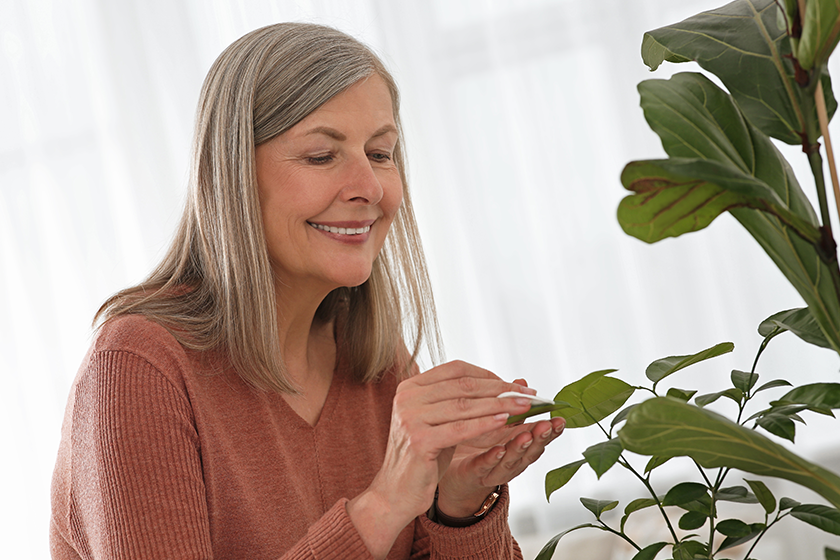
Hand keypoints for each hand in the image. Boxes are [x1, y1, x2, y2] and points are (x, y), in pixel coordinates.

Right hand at [347, 361, 532, 557]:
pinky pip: (460, 428)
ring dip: (499, 405)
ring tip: (523, 407)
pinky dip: (485, 423)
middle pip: (463, 385)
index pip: (456, 370)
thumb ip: (466, 401)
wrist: (395, 491)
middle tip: (527, 394)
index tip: (514, 384)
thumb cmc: (423, 455)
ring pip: (465, 405)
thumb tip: (512, 384)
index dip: (488, 375)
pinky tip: (504, 422)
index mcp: (410, 386)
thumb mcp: (443, 421)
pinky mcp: (418, 439)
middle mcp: (407, 397)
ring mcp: (410, 417)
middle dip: (499, 389)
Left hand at [436, 379, 565, 517]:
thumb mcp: (496, 421)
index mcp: (516, 442)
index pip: (538, 435)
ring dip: (519, 447)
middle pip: (529, 449)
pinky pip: (485, 465)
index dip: (551, 429)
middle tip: (547, 425)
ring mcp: (494, 467)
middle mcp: (510, 458)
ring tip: (526, 436)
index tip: (560, 419)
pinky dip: (493, 458)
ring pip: (510, 459)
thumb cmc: (477, 444)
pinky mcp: (474, 472)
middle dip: (540, 437)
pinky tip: (498, 450)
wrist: (454, 472)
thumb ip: (511, 404)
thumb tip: (521, 382)